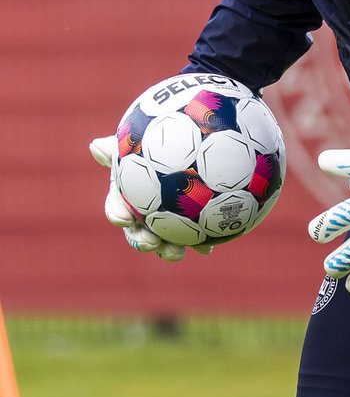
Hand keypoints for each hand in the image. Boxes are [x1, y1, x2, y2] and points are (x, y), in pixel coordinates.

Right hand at [89, 135, 212, 262]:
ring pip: (164, 242)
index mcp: (128, 198)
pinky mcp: (192, 228)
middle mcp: (144, 215)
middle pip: (138, 233)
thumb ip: (121, 148)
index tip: (124, 218)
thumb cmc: (159, 145)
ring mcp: (168, 224)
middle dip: (141, 241)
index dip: (117, 215)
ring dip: (167, 251)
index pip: (117, 210)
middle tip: (150, 242)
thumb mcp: (141, 144)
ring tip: (176, 252)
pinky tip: (207, 249)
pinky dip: (199, 245)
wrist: (194, 149)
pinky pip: (193, 240)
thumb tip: (94, 145)